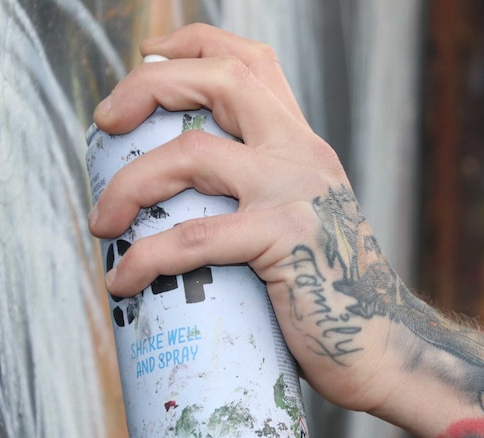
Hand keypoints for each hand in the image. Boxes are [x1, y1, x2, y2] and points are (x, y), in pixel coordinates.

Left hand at [88, 24, 404, 413]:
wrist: (381, 346)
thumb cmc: (331, 294)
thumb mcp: (302, 221)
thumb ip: (261, 195)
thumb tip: (184, 203)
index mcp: (302, 147)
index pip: (252, 62)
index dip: (194, 46)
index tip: (147, 60)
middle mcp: (302, 156)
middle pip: (221, 80)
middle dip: (148, 86)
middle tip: (104, 122)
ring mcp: (295, 194)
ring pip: (192, 156)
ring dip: (130, 184)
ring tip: (101, 223)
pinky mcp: (285, 242)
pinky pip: (194, 239)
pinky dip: (146, 257)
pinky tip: (124, 280)